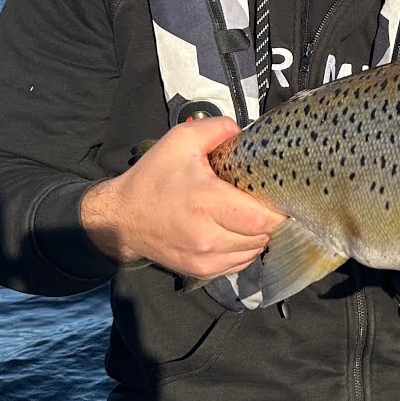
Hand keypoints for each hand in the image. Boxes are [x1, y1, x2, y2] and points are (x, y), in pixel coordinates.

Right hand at [81, 117, 286, 279]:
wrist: (121, 219)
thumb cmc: (154, 178)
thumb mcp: (181, 141)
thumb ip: (217, 129)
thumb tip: (245, 133)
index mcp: (206, 201)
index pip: (262, 217)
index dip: (277, 209)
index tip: (278, 196)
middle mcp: (207, 235)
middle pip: (262, 235)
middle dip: (269, 220)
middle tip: (264, 204)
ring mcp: (205, 258)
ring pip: (254, 251)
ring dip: (257, 236)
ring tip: (248, 218)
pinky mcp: (202, 271)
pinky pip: (239, 263)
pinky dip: (244, 250)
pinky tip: (235, 233)